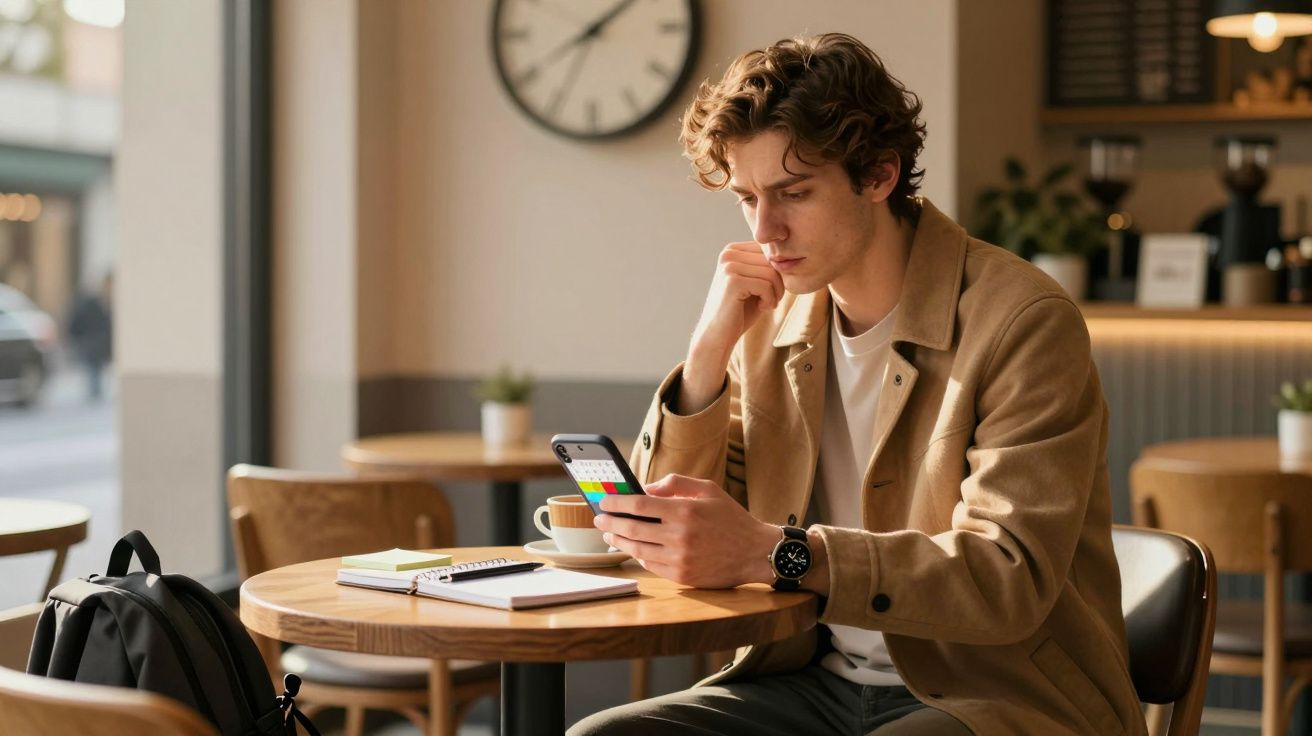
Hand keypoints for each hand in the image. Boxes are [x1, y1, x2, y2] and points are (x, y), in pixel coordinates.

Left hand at [593, 474, 778, 587]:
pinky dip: (638, 556)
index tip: (604, 500)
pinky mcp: (683, 576)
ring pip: (638, 549)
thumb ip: (676, 484)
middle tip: (599, 517)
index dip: (617, 502)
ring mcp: (680, 558)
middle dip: (611, 522)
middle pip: (633, 528)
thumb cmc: (731, 518)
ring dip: (619, 540)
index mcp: (685, 510)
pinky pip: (651, 565)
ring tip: (610, 533)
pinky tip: (632, 548)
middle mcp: (680, 536)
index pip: (640, 505)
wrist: (755, 552)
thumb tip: (646, 489)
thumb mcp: (708, 490)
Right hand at [690, 242, 784, 359]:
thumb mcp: (755, 282)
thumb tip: (790, 255)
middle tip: (770, 300)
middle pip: (772, 261)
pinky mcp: (732, 282)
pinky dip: (770, 300)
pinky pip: (766, 286)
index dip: (777, 272)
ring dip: (776, 293)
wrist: (717, 335)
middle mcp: (728, 254)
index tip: (770, 291)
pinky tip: (761, 307)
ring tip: (766, 304)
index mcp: (733, 250)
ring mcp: (729, 267)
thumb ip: (767, 266)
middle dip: (779, 283)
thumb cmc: (740, 311)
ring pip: (771, 273)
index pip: (770, 251)